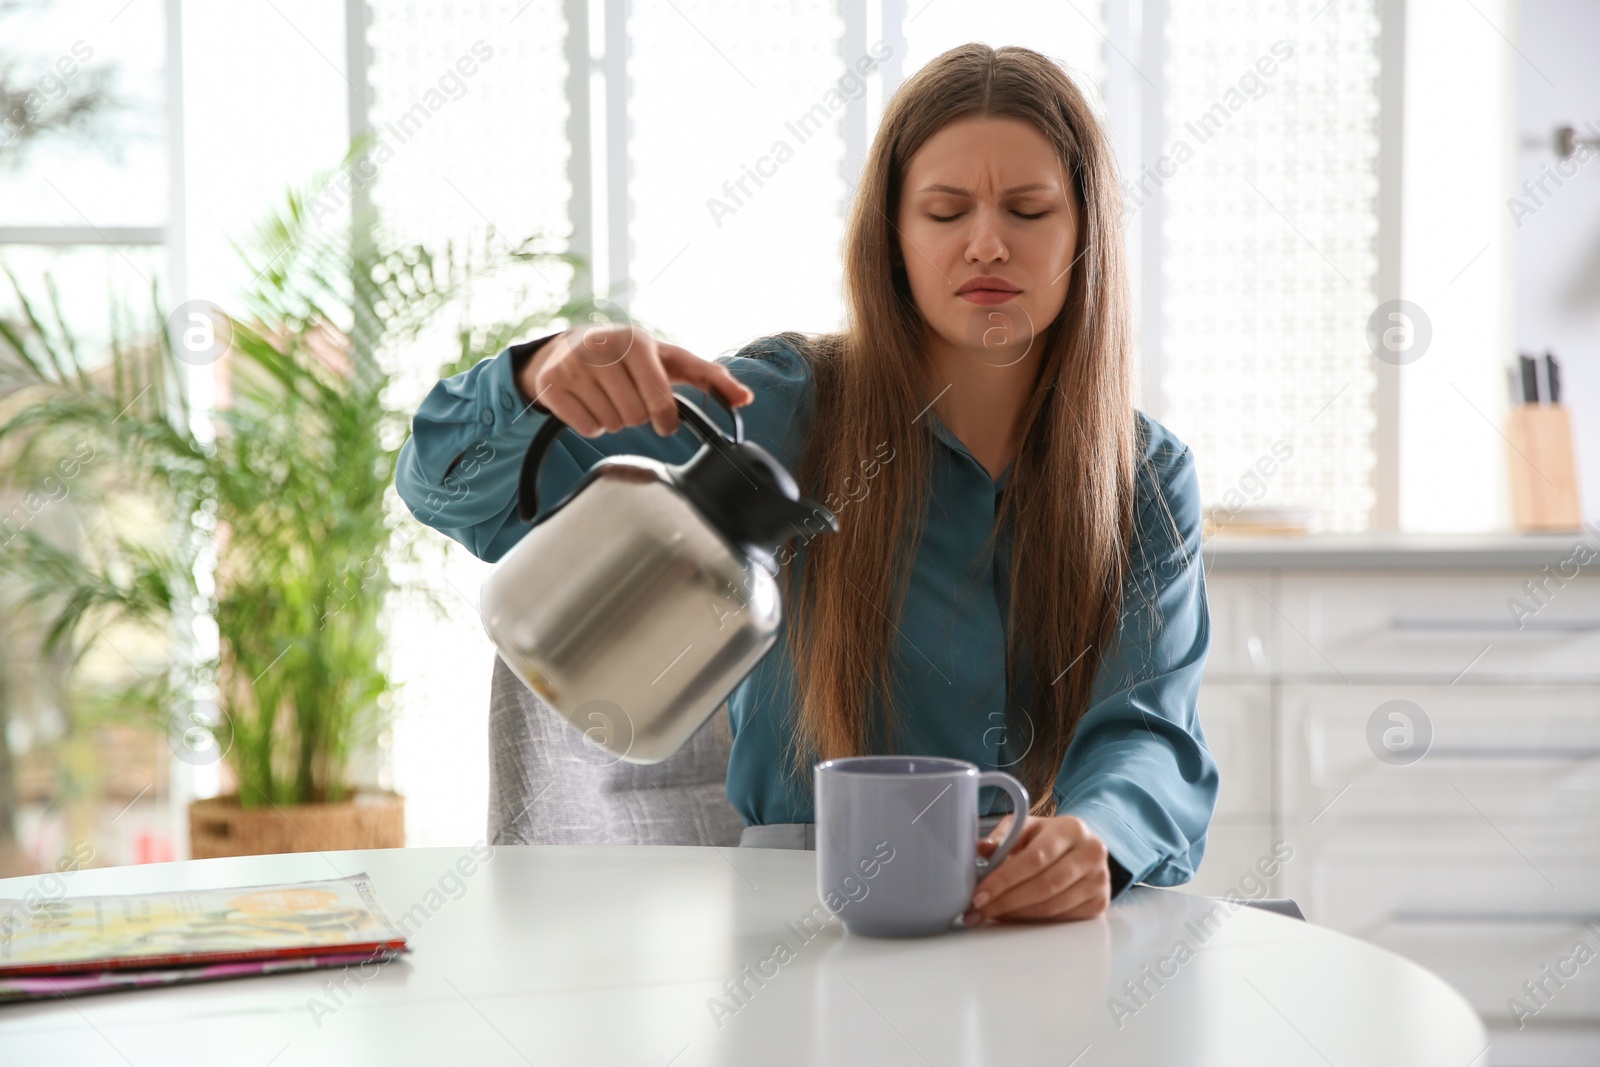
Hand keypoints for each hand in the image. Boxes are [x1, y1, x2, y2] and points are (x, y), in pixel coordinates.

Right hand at [516, 324, 752, 437]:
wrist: (568, 346)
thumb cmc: (630, 357)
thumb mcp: (668, 360)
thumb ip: (709, 378)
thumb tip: (746, 399)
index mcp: (638, 342)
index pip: (660, 399)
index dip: (665, 418)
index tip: (665, 422)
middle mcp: (604, 348)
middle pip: (635, 417)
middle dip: (637, 416)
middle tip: (629, 399)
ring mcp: (574, 364)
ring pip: (611, 424)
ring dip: (614, 420)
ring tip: (608, 397)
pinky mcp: (552, 383)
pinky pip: (585, 426)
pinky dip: (591, 424)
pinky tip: (589, 403)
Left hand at [963, 814, 1111, 924]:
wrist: (1082, 850)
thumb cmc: (1049, 838)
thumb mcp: (1027, 828)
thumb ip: (1004, 837)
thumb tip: (982, 849)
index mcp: (1071, 829)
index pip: (1034, 858)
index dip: (1004, 879)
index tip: (979, 895)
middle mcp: (1091, 853)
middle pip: (1044, 886)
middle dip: (1006, 901)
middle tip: (979, 911)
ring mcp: (1099, 880)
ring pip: (1052, 906)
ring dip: (1016, 914)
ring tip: (991, 914)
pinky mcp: (1099, 903)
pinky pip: (1061, 919)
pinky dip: (1033, 921)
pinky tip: (1014, 917)